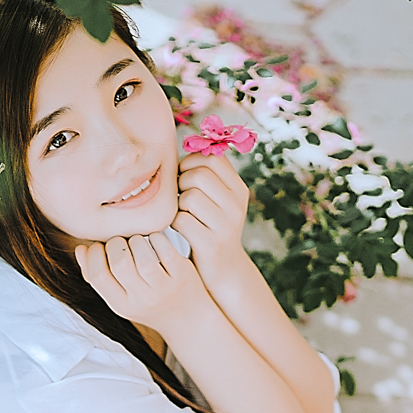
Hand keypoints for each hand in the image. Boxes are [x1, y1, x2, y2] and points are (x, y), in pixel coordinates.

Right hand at [75, 231, 209, 329]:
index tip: (98, 247)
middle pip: (119, 262)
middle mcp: (142, 299)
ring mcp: (164, 287)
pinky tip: (154, 242)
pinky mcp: (182, 274)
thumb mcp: (121, 298)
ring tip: (137, 243)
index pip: (97, 275)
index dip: (93, 255)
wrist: (188, 320)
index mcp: (122, 306)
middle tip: (120, 243)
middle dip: (115, 244)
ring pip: (141, 252)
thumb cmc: (148, 304)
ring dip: (135, 240)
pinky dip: (155, 237)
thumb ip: (98, 277)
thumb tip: (80, 249)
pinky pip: (163, 246)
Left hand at [174, 151, 249, 284]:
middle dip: (180, 183)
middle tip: (179, 197)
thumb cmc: (209, 227)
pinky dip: (173, 223)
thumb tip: (188, 141)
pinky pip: (181, 220)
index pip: (212, 158)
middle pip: (198, 175)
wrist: (222, 271)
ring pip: (188, 197)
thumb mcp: (217, 200)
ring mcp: (226, 226)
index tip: (184, 176)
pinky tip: (178, 229)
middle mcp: (237, 205)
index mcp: (239, 189)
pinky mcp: (211, 244)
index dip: (190, 163)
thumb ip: (207, 176)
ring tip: (181, 214)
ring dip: (176, 205)